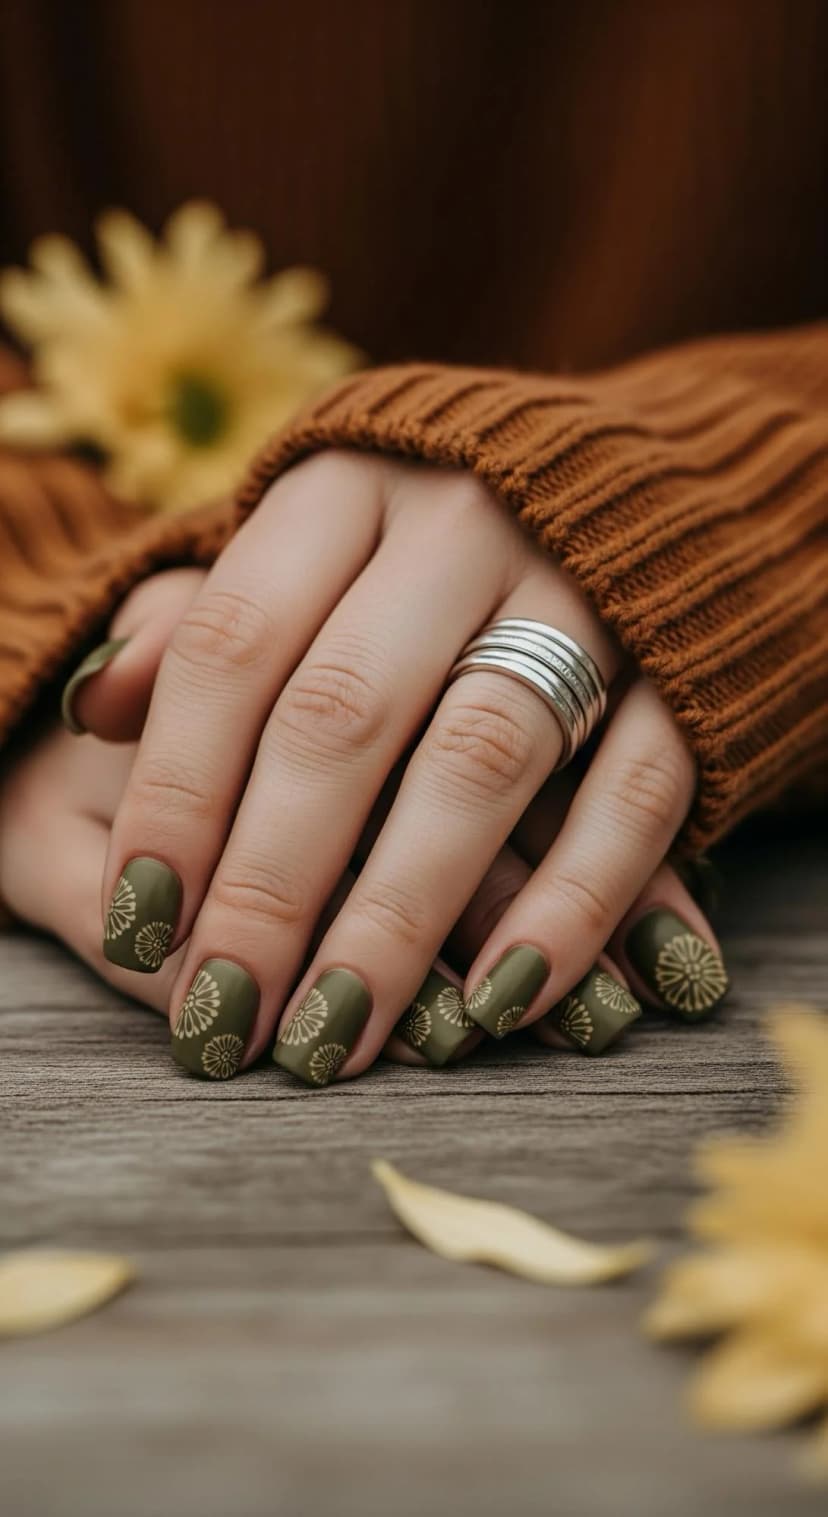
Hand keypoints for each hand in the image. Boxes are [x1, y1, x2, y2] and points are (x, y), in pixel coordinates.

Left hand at [59, 454, 728, 1081]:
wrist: (651, 485)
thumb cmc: (431, 544)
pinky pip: (635, 790)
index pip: (235, 647)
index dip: (177, 794)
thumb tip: (97, 707)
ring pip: (479, 761)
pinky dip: (572, 900)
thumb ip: (207, 619)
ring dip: (400, 915)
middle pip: (344, 716)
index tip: (136, 925)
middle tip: (224, 1014)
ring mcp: (585, 588)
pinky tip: (505, 997)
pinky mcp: (685, 664)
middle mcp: (462, 522)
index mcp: (345, 487)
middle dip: (271, 884)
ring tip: (334, 1035)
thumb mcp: (309, 545)